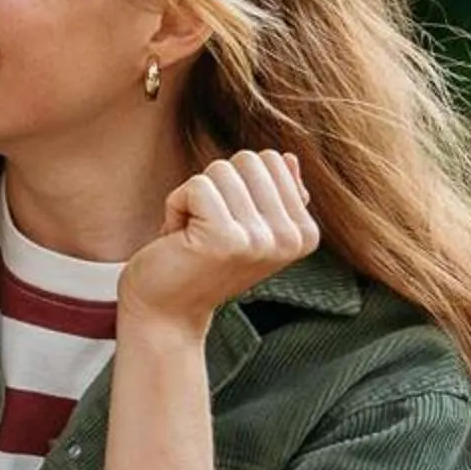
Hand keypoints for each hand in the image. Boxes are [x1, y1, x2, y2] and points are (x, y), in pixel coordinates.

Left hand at [119, 149, 317, 333]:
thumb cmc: (200, 262)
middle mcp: (291, 238)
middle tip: (206, 228)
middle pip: (248, 160)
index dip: (236, 184)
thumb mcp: (246, 225)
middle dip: (216, 186)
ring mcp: (262, 240)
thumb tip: (288, 157)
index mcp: (304, 233)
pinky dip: (176, 205)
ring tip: (193, 235)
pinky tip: (178, 240)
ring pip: (220, 170)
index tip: (225, 223)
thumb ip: (272, 193)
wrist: (166, 312)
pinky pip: (196, 185)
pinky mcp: (226, 239)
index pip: (272, 160)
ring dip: (194, 197)